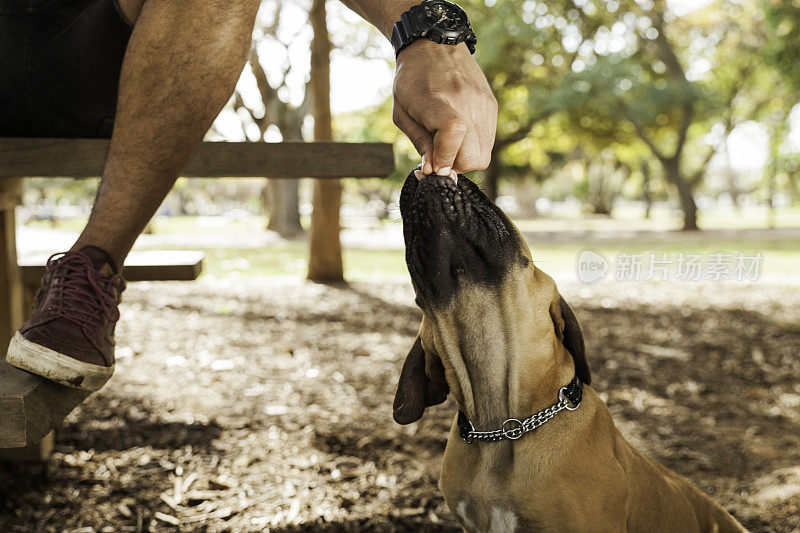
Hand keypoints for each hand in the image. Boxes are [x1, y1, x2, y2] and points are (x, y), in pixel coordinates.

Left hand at [392, 40, 496, 176]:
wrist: (435, 44)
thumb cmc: (412, 80)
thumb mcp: (403, 113)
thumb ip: (420, 144)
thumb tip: (434, 172)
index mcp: (438, 101)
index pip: (453, 134)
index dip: (444, 158)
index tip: (433, 165)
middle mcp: (467, 103)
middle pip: (473, 158)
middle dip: (454, 165)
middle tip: (439, 154)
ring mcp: (484, 105)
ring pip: (483, 155)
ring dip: (464, 157)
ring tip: (448, 141)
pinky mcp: (492, 106)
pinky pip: (488, 141)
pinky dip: (473, 145)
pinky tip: (459, 133)